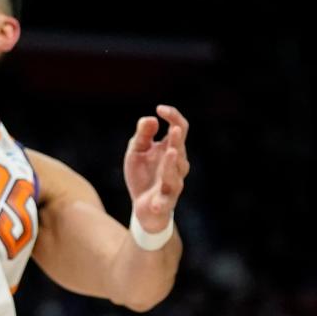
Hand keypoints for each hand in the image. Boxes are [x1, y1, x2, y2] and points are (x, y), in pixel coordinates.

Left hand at [124, 105, 189, 231]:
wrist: (141, 206)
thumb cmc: (142, 175)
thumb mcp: (136, 151)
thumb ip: (142, 135)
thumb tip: (151, 119)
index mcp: (170, 149)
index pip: (180, 129)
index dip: (173, 117)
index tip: (160, 109)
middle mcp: (176, 165)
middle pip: (179, 149)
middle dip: (176, 140)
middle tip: (173, 129)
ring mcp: (172, 184)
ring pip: (176, 174)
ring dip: (172, 164)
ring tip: (170, 152)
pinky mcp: (164, 202)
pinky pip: (165, 202)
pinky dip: (160, 202)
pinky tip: (154, 204)